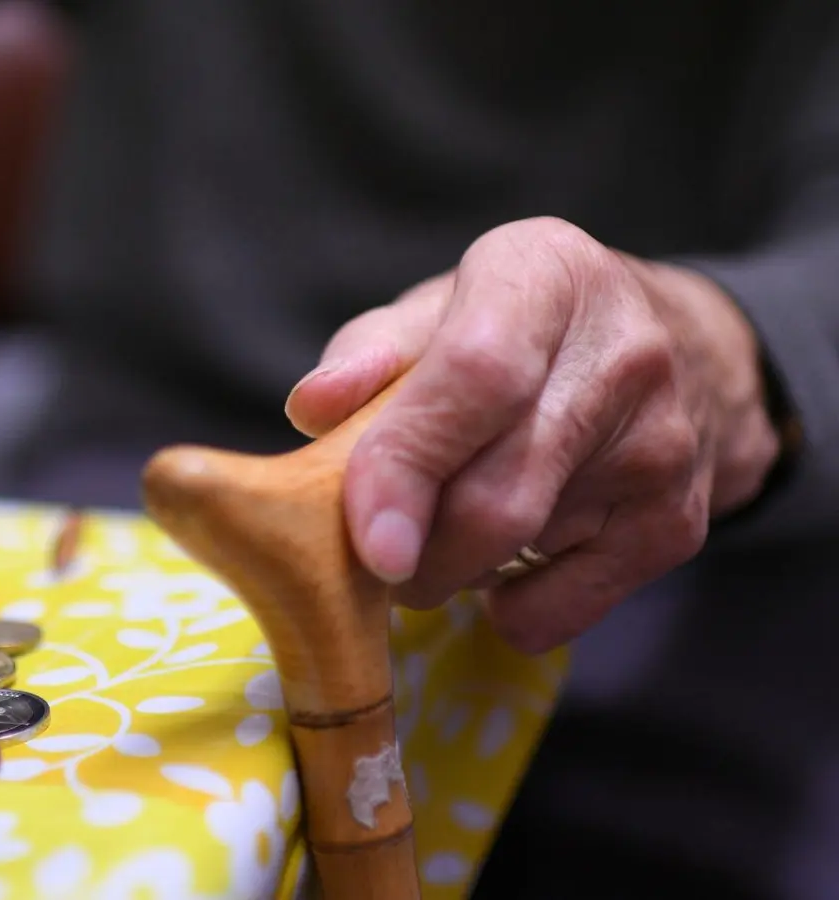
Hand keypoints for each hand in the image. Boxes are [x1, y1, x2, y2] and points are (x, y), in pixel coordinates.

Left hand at [285, 217, 781, 652]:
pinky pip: (556, 613)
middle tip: (371, 551)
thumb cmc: (520, 331)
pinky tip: (506, 557)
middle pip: (496, 496)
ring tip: (444, 524)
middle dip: (412, 552)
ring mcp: (660, 449)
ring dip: (450, 568)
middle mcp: (623, 357)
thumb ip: (369, 352)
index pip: (477, 377)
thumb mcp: (442, 309)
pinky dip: (504, 608)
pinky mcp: (678, 526)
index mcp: (547, 278)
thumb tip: (313, 407)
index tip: (367, 539)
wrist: (688, 354)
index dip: (410, 463)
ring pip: (516, 555)